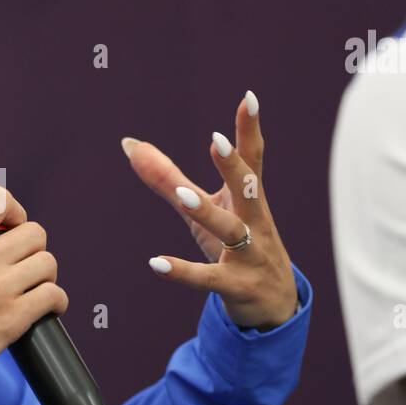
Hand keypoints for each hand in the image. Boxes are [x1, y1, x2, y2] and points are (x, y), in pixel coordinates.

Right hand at [0, 186, 67, 386]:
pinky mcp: (12, 317)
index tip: (14, 227)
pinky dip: (56, 302)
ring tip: (34, 289)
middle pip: (35, 233)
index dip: (16, 212)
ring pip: (48, 263)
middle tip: (24, 267)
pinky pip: (53, 295)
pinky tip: (47, 309)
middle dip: (35, 250)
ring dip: (46, 277)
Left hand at [123, 90, 298, 330]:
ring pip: (230, 230)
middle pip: (247, 189)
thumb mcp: (204, 210)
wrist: (275, 305)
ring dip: (206, 212)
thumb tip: (130, 144)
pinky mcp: (236, 286)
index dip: (250, 129)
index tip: (248, 98)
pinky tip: (156, 263)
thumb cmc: (236, 246)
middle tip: (216, 141)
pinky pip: (208, 278)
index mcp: (249, 199)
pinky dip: (183, 271)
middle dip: (233, 166)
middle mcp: (254, 222)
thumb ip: (167, 178)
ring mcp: (249, 255)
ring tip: (181, 195)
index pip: (252, 159)